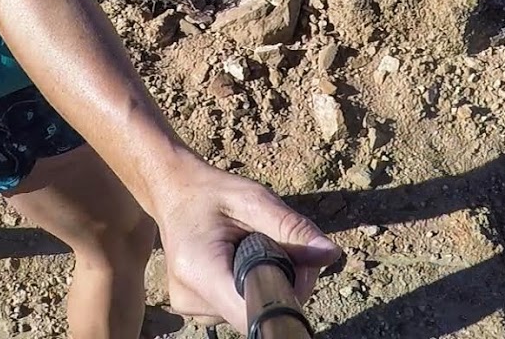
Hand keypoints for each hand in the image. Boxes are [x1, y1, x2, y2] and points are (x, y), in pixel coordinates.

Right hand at [152, 157, 340, 331]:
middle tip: (278, 243)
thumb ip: (292, 228)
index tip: (300, 268)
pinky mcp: (193, 310)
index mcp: (200, 269)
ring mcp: (189, 308)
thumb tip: (330, 254)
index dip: (287, 295)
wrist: (174, 192)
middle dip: (282, 283)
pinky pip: (236, 309)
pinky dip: (248, 288)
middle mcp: (190, 298)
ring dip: (264, 284)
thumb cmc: (213, 193)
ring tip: (250, 247)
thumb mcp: (255, 199)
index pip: (253, 312)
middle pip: (255, 312)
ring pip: (248, 312)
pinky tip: (238, 261)